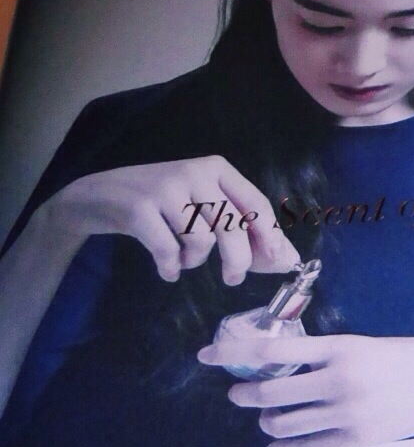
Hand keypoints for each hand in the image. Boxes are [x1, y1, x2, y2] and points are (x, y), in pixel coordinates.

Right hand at [45, 157, 298, 285]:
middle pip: (231, 225)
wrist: (97, 195)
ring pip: (201, 239)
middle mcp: (195, 173)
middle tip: (233, 277)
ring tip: (184, 260)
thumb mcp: (200, 203)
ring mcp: (166, 189)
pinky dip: (171, 268)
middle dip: (238, 259)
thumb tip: (282, 257)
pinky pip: (168, 251)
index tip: (278, 260)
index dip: (269, 234)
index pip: (255, 202)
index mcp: (216, 168)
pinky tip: (168, 270)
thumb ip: (237, 225)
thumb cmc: (159, 202)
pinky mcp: (139, 209)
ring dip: (195, 261)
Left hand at [200, 333, 413, 446]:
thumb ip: (330, 358)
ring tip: (268, 417)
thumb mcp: (370, 345)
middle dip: (245, 393)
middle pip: (270, 390)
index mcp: (344, 347)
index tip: (208, 353)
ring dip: (267, 421)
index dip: (234, 351)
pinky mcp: (359, 439)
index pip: (273, 349)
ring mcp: (349, 412)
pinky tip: (278, 445)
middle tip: (238, 392)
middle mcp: (341, 379)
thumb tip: (284, 369)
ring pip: (283, 423)